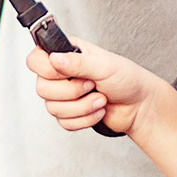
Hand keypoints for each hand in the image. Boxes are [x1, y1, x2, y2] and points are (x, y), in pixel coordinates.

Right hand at [26, 42, 160, 138]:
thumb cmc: (127, 79)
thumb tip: (54, 58)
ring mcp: (64, 95)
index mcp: (67, 54)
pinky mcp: (70, 114)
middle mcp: (62, 74)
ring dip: (82, 107)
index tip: (68, 72)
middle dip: (72, 92)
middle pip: (41, 88)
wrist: (140, 105)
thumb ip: (78, 63)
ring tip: (100, 98)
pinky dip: (84, 119)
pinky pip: (64, 122)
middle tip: (92, 85)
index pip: (35, 60)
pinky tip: (99, 110)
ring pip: (52, 108)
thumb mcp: (104, 66)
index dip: (47, 69)